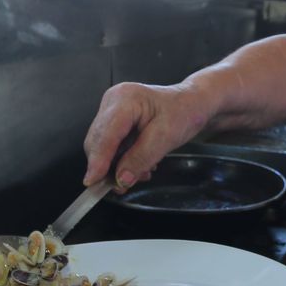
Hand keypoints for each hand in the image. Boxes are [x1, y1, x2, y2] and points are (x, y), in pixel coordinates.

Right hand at [82, 81, 212, 188]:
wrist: (192, 103)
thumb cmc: (183, 111)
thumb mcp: (167, 137)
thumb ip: (142, 158)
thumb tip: (121, 178)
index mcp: (125, 99)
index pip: (105, 134)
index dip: (98, 160)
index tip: (93, 181)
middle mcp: (113, 102)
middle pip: (98, 142)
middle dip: (108, 167)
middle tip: (123, 186)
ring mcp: (111, 111)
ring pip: (103, 147)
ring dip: (118, 165)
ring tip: (142, 171)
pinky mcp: (114, 121)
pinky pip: (110, 146)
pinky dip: (122, 160)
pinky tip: (139, 163)